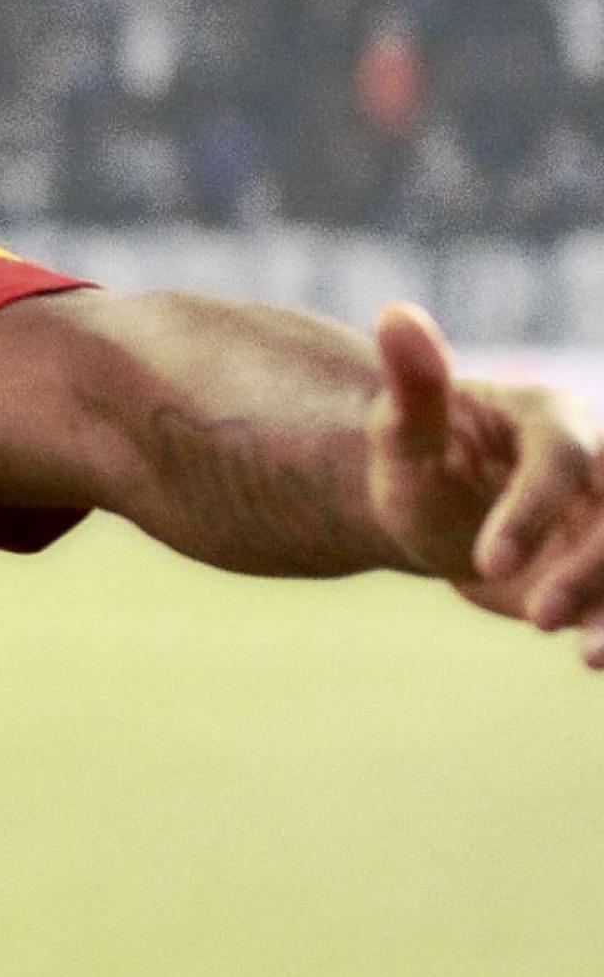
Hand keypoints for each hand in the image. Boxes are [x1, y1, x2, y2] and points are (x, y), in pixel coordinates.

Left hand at [368, 303, 603, 665]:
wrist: (444, 512)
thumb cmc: (422, 463)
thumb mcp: (403, 434)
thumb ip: (411, 385)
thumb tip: (394, 314)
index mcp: (553, 419)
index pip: (560, 461)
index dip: (531, 511)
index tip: (485, 563)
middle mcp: (602, 463)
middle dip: (593, 564)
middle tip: (535, 617)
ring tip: (591, 658)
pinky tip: (598, 661)